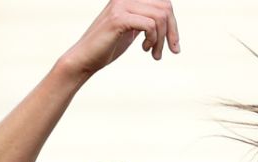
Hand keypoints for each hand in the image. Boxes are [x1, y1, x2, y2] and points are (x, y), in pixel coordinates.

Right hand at [59, 0, 179, 76]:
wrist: (83, 59)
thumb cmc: (106, 47)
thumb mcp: (131, 28)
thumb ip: (145, 19)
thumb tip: (169, 19)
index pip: (163, 2)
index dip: (173, 24)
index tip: (174, 44)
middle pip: (165, 7)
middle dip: (172, 32)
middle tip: (171, 51)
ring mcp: (121, 5)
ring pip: (159, 17)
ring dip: (162, 39)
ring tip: (154, 54)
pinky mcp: (118, 18)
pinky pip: (150, 25)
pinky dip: (153, 39)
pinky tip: (144, 49)